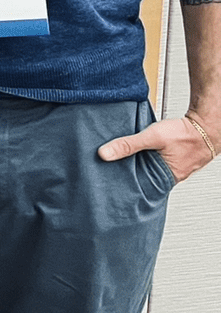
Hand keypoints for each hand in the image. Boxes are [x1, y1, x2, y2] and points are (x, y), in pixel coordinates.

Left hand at [99, 110, 216, 182]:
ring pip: (152, 169)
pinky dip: (150, 157)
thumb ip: (128, 145)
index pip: (142, 188)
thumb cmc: (186, 133)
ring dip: (141, 164)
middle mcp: (172, 175)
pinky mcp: (177, 157)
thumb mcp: (152, 137)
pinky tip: (143, 152)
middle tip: (115, 170)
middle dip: (131, 174)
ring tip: (127, 161)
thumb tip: (105, 154)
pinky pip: (159, 161)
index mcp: (167, 177)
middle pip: (146, 178)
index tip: (112, 183)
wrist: (207, 124)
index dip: (127, 185)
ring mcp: (176, 166)